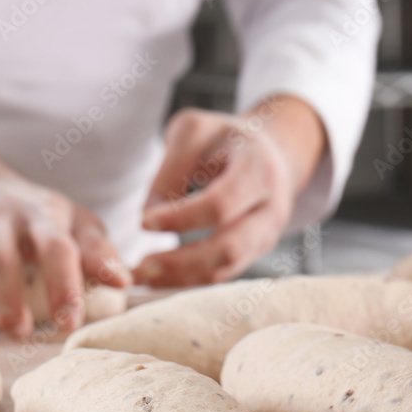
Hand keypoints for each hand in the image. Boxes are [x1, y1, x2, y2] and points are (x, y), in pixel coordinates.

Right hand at [0, 114, 130, 337]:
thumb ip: (98, 252)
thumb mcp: (73, 225)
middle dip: (8, 297)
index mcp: (44, 217)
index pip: (58, 248)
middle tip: (17, 332)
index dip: (64, 286)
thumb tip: (125, 281)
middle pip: (2, 254)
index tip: (67, 324)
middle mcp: (2, 214)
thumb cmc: (34, 216)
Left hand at [134, 95, 326, 286]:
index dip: (181, 218)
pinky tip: (158, 277)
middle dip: (181, 263)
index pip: (221, 204)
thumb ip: (170, 169)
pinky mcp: (255, 252)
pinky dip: (189, 280)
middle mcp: (271, 207)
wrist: (270, 152)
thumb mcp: (194, 131)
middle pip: (229, 248)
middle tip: (140, 267)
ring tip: (143, 276)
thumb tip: (149, 218)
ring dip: (181, 279)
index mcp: (258, 169)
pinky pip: (222, 274)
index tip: (144, 223)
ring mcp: (268, 235)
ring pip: (226, 269)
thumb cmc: (224, 139)